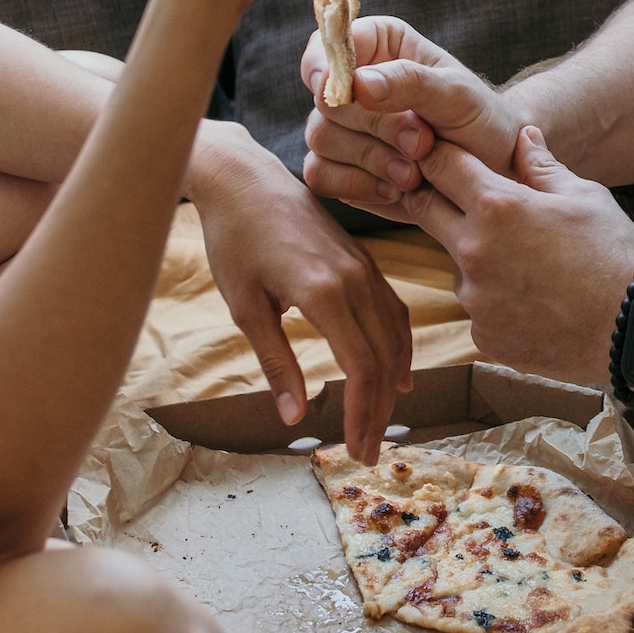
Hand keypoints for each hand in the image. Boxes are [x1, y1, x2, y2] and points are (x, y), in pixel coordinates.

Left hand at [187, 125, 415, 459]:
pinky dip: (399, 347)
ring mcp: (365, 268)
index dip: (362, 416)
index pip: (360, 370)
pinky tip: (395, 372)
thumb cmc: (235, 239)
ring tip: (382, 422)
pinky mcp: (364, 261)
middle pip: (383, 360)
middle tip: (367, 453)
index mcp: (325, 294)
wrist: (245, 179)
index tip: (354, 451)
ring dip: (392, 384)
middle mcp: (355, 281)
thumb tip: (294, 416)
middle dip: (377, 412)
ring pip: (396, 337)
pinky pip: (394, 311)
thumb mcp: (245, 306)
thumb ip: (276, 362)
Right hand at [301, 17, 524, 213]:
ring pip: (320, 138)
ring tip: (416, 172)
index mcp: (378, 45)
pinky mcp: (340, 167)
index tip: (345, 93)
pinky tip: (394, 189)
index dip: (325, 68)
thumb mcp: (457, 95)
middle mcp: (353, 83)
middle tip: (422, 142)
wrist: (492, 170)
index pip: (328, 45)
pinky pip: (320, 175)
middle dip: (375, 127)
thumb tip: (357, 84)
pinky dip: (357, 186)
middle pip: (326, 100)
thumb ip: (410, 82)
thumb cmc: (479, 120)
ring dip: (372, 160)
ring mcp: (343, 126)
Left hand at [392, 126, 633, 386]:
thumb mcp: (584, 196)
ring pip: (456, 264)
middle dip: (438, 199)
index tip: (440, 154)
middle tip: (467, 200)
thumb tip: (523, 136)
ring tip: (529, 265)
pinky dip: (497, 299)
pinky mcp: (484, 335)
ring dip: (476, 256)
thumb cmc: (615, 254)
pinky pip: (478, 306)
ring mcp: (474, 299)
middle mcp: (473, 252)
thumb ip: (542, 166)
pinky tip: (536, 300)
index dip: (437, 155)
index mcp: (497, 207)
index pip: (440, 165)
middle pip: (425, 210)